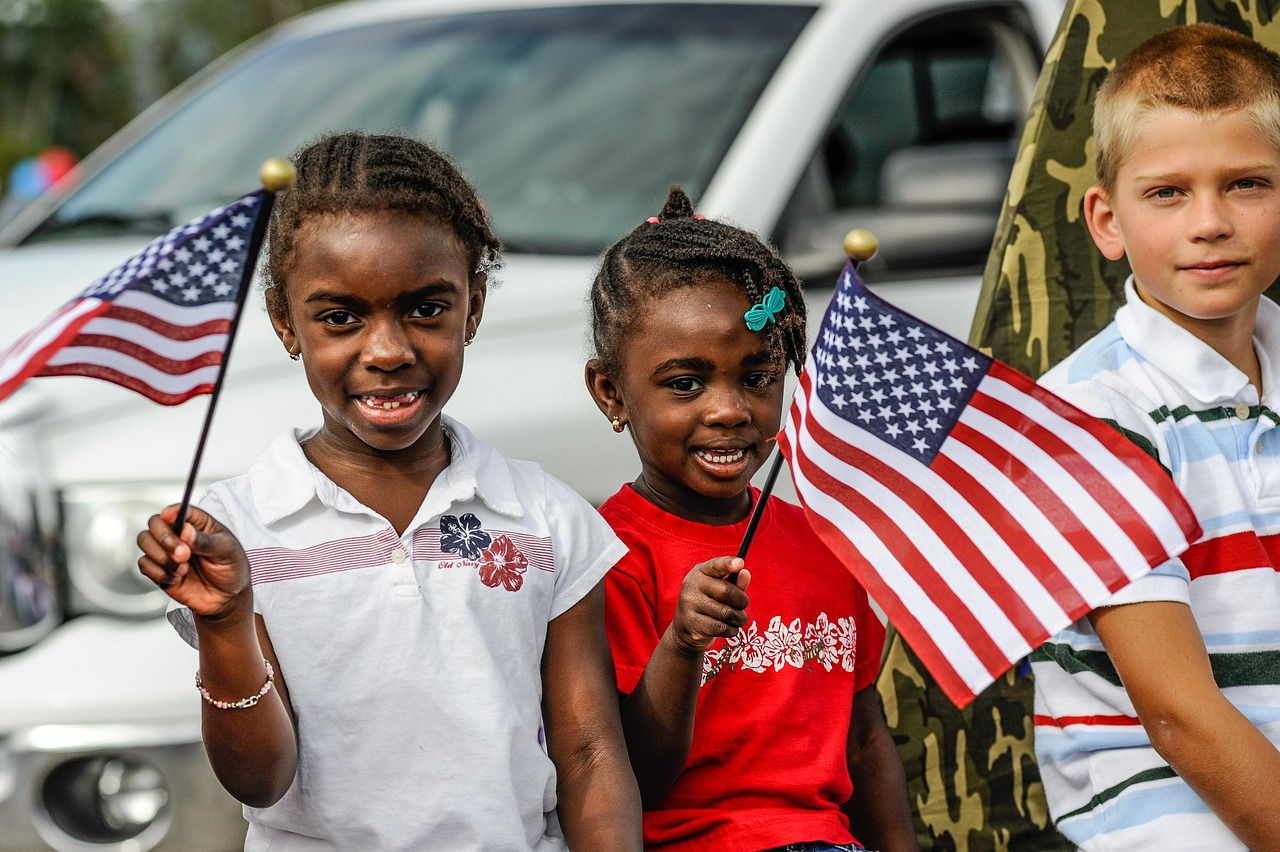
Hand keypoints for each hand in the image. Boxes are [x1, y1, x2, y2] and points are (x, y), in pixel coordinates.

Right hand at [136, 504, 250, 618]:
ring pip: (144, 540)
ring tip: (183, 569)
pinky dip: (157, 572)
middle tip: (183, 554)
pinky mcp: (159, 569)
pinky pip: (143, 564)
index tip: (170, 518)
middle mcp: (178, 533)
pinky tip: (176, 578)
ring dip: (160, 556)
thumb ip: (206, 541)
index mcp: (198, 523)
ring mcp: (166, 551)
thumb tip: (185, 530)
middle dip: (165, 538)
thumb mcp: (226, 552)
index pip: (180, 510)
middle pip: (155, 522)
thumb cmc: (231, 568)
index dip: (173, 511)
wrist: (226, 598)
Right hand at [667, 556, 750, 657]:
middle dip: (742, 601)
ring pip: (727, 613)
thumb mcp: (719, 589)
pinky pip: (721, 628)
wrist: (686, 628)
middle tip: (742, 605)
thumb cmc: (709, 603)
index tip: (740, 563)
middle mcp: (692, 585)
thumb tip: (745, 574)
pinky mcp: (693, 624)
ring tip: (737, 619)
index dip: (728, 564)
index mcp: (700, 572)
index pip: (716, 565)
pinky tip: (729, 628)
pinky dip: (732, 630)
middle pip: (727, 591)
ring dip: (739, 618)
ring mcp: (690, 604)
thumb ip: (734, 582)